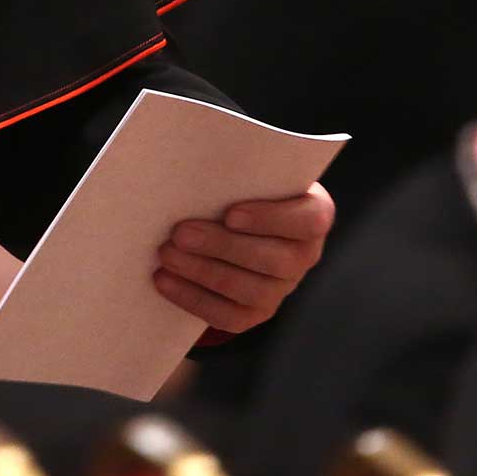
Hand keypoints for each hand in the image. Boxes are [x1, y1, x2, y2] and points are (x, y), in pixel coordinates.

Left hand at [152, 183, 333, 335]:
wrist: (232, 218)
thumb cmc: (236, 185)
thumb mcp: (243, 171)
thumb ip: (231, 168)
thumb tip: (188, 159)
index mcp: (313, 212)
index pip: (309, 220)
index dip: (270, 220)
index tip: (230, 213)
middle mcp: (305, 254)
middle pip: (274, 260)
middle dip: (221, 247)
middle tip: (179, 233)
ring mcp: (283, 287)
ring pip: (250, 290)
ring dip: (202, 272)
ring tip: (166, 254)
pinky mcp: (257, 312)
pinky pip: (229, 316)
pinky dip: (193, 298)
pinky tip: (163, 280)